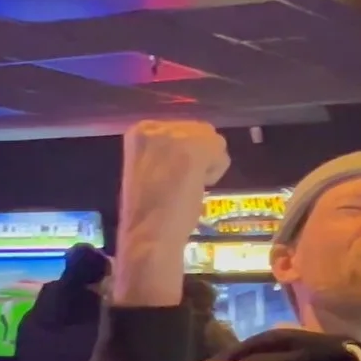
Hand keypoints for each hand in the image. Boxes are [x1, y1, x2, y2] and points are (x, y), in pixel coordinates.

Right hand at [116, 120, 229, 306]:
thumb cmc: (147, 210)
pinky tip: (196, 187)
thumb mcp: (149, 167)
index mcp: (139, 131)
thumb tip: (190, 149)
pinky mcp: (195, 148)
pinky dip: (215, 172)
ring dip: (207, 163)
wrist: (148, 233)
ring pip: (212, 139)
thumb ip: (166, 152)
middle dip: (197, 156)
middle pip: (198, 130)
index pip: (179, 130)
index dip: (182, 154)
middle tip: (181, 183)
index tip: (170, 176)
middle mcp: (156, 126)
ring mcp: (176, 135)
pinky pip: (221, 153)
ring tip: (186, 185)